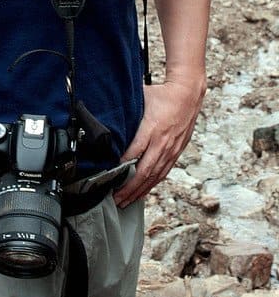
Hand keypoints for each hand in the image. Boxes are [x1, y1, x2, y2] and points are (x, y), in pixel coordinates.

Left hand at [113, 77, 204, 207]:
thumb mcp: (140, 99)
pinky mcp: (176, 153)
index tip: (108, 176)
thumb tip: (107, 116)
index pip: (134, 152)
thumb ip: (126, 112)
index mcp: (151, 128)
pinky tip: (142, 193)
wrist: (188, 95)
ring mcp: (170, 150)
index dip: (121, 166)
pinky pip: (162, 173)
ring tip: (126, 201)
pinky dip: (151, 185)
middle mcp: (162, 143)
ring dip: (139, 191)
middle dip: (128, 188)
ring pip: (154, 176)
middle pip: (144, 171)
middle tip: (115, 198)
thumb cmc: (162, 95)